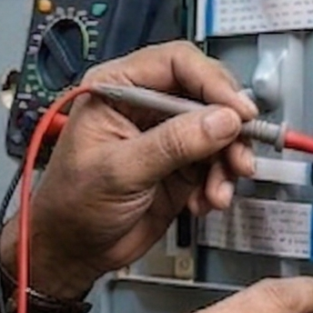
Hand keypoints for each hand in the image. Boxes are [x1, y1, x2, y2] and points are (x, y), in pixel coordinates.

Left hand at [10, 41, 260, 297]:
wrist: (74, 250)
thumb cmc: (73, 204)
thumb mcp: (120, 171)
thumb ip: (172, 144)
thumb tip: (222, 119)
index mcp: (118, 87)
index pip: (176, 62)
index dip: (212, 82)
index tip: (237, 111)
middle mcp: (146, 104)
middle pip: (206, 93)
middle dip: (228, 125)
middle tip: (239, 154)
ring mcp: (167, 133)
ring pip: (219, 129)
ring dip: (228, 161)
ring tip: (218, 191)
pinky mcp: (183, 163)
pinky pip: (218, 161)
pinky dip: (220, 182)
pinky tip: (206, 202)